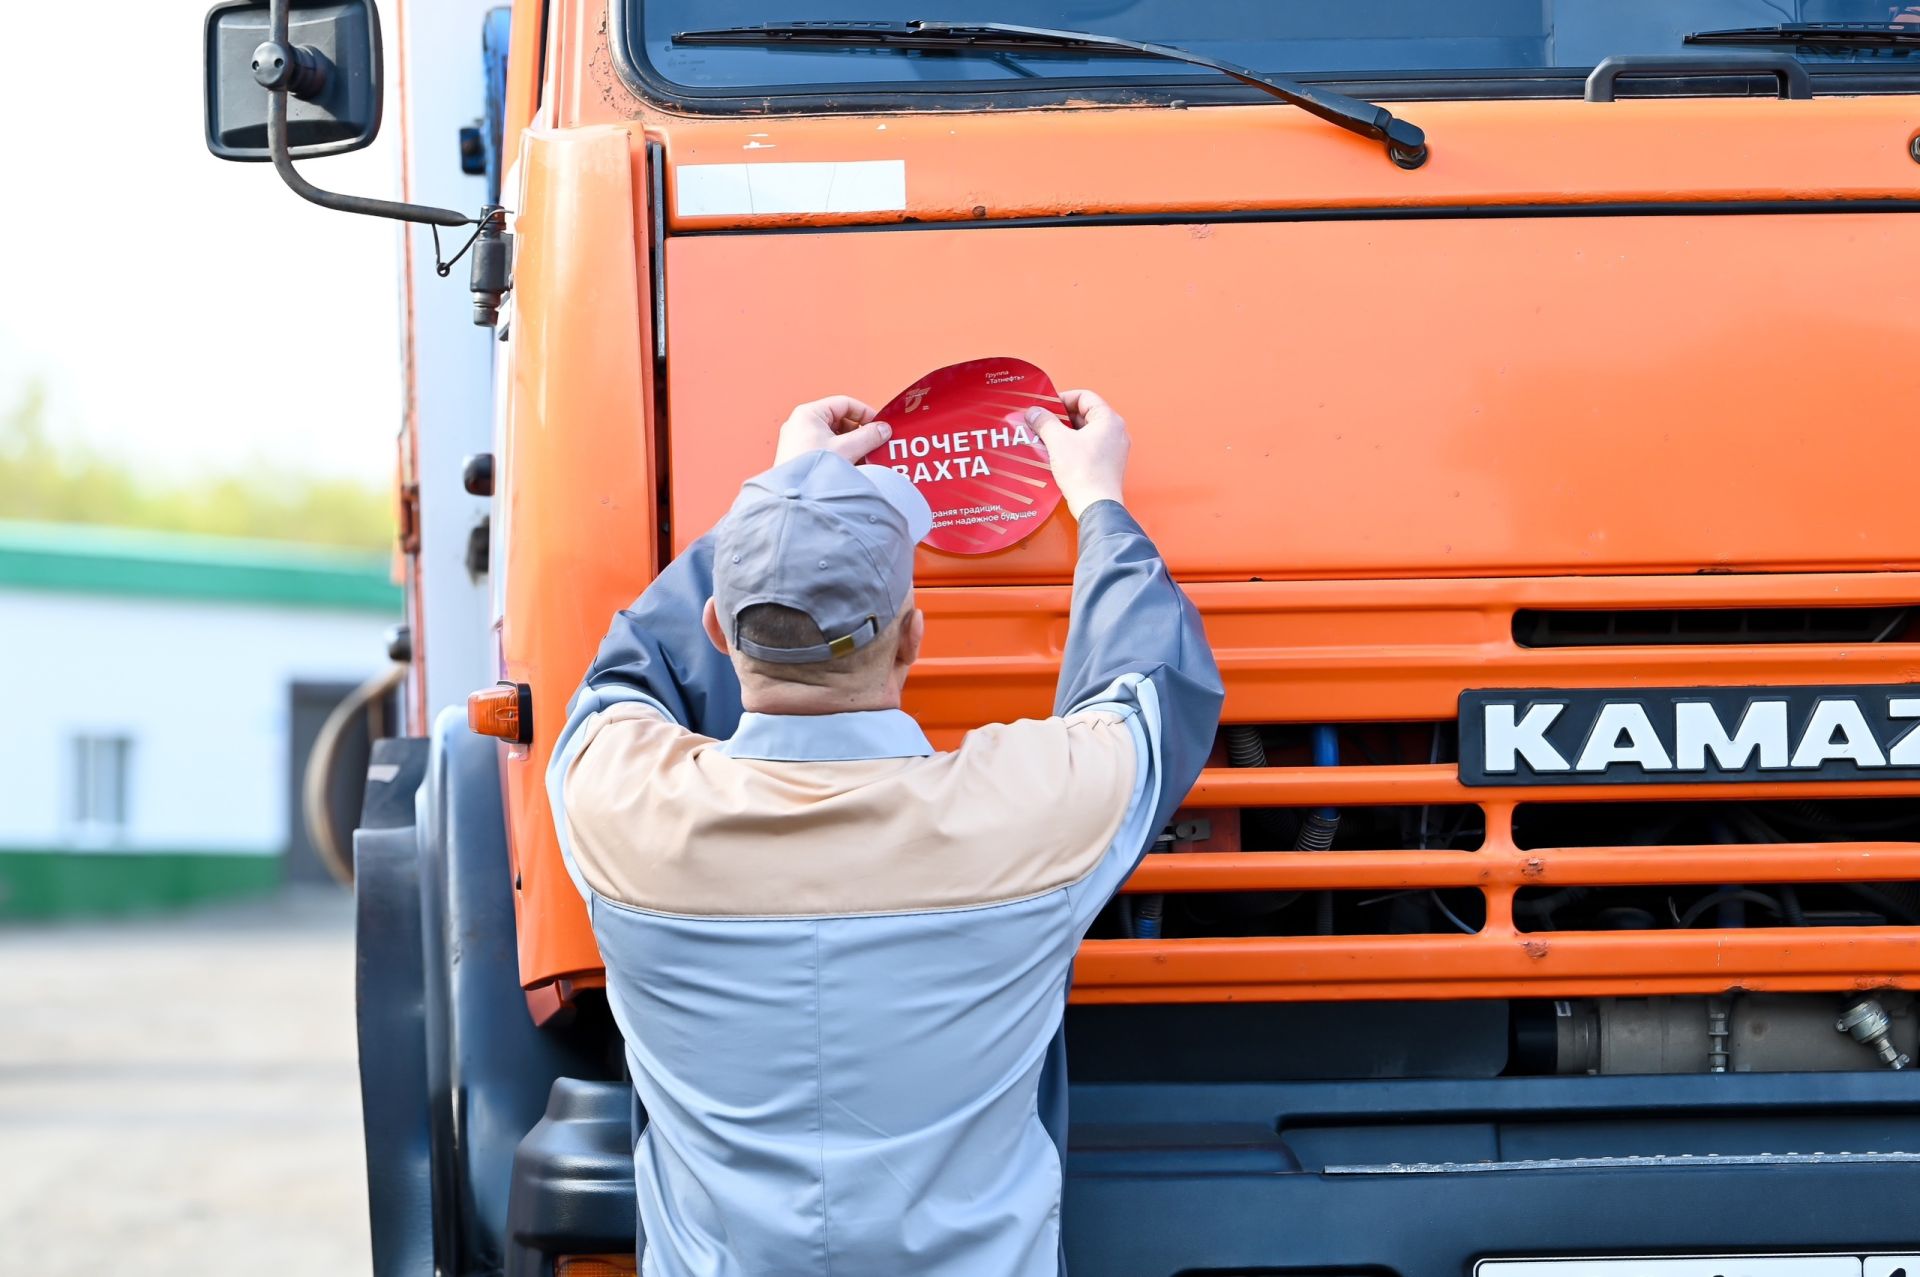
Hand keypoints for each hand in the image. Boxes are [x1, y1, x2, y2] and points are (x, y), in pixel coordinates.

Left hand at [774, 396, 892, 466]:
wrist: (794, 500)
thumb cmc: (812, 470)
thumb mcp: (846, 449)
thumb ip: (868, 436)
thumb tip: (883, 430)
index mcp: (809, 414)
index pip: (844, 404)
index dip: (865, 413)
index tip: (879, 426)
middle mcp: (801, 424)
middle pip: (839, 420)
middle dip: (859, 432)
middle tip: (874, 443)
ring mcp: (799, 440)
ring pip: (834, 436)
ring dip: (851, 445)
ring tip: (863, 457)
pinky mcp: (800, 456)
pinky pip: (826, 448)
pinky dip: (841, 454)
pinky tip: (850, 466)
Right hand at [1027, 388, 1129, 517]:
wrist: (1096, 505)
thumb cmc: (1084, 474)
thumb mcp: (1058, 442)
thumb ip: (1045, 422)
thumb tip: (1035, 412)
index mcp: (1109, 420)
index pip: (1085, 397)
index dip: (1063, 398)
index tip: (1046, 407)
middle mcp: (1115, 431)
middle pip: (1085, 413)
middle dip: (1061, 417)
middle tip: (1042, 422)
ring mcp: (1113, 448)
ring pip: (1086, 431)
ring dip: (1065, 432)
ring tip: (1046, 437)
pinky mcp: (1108, 463)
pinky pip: (1089, 446)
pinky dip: (1073, 446)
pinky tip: (1057, 453)